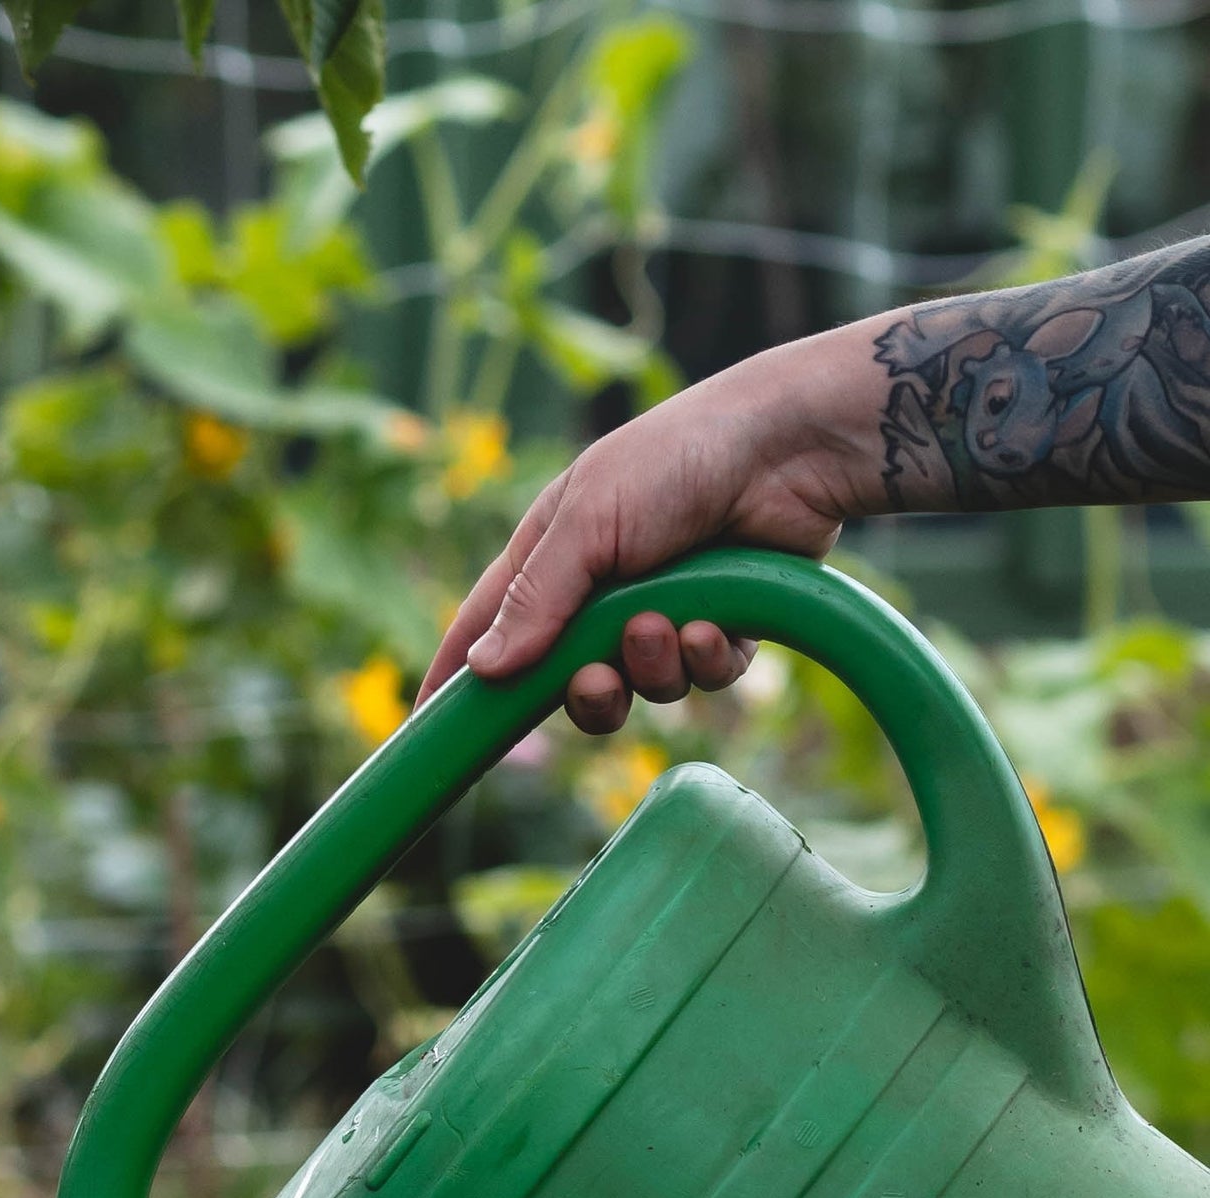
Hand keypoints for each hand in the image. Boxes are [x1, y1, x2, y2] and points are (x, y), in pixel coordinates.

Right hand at [418, 331, 886, 728]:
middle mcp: (601, 589)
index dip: (456, 679)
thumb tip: (481, 671)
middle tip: (598, 678)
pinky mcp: (721, 625)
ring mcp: (662, 610)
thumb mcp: (589, 522)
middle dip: (582, 692)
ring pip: (637, 689)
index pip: (486, 628)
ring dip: (652, 669)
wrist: (792, 444)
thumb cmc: (679, 459)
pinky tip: (716, 624)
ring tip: (671, 623)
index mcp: (553, 553)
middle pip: (564, 682)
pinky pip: (698, 679)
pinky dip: (704, 659)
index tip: (426, 731)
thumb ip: (536, 600)